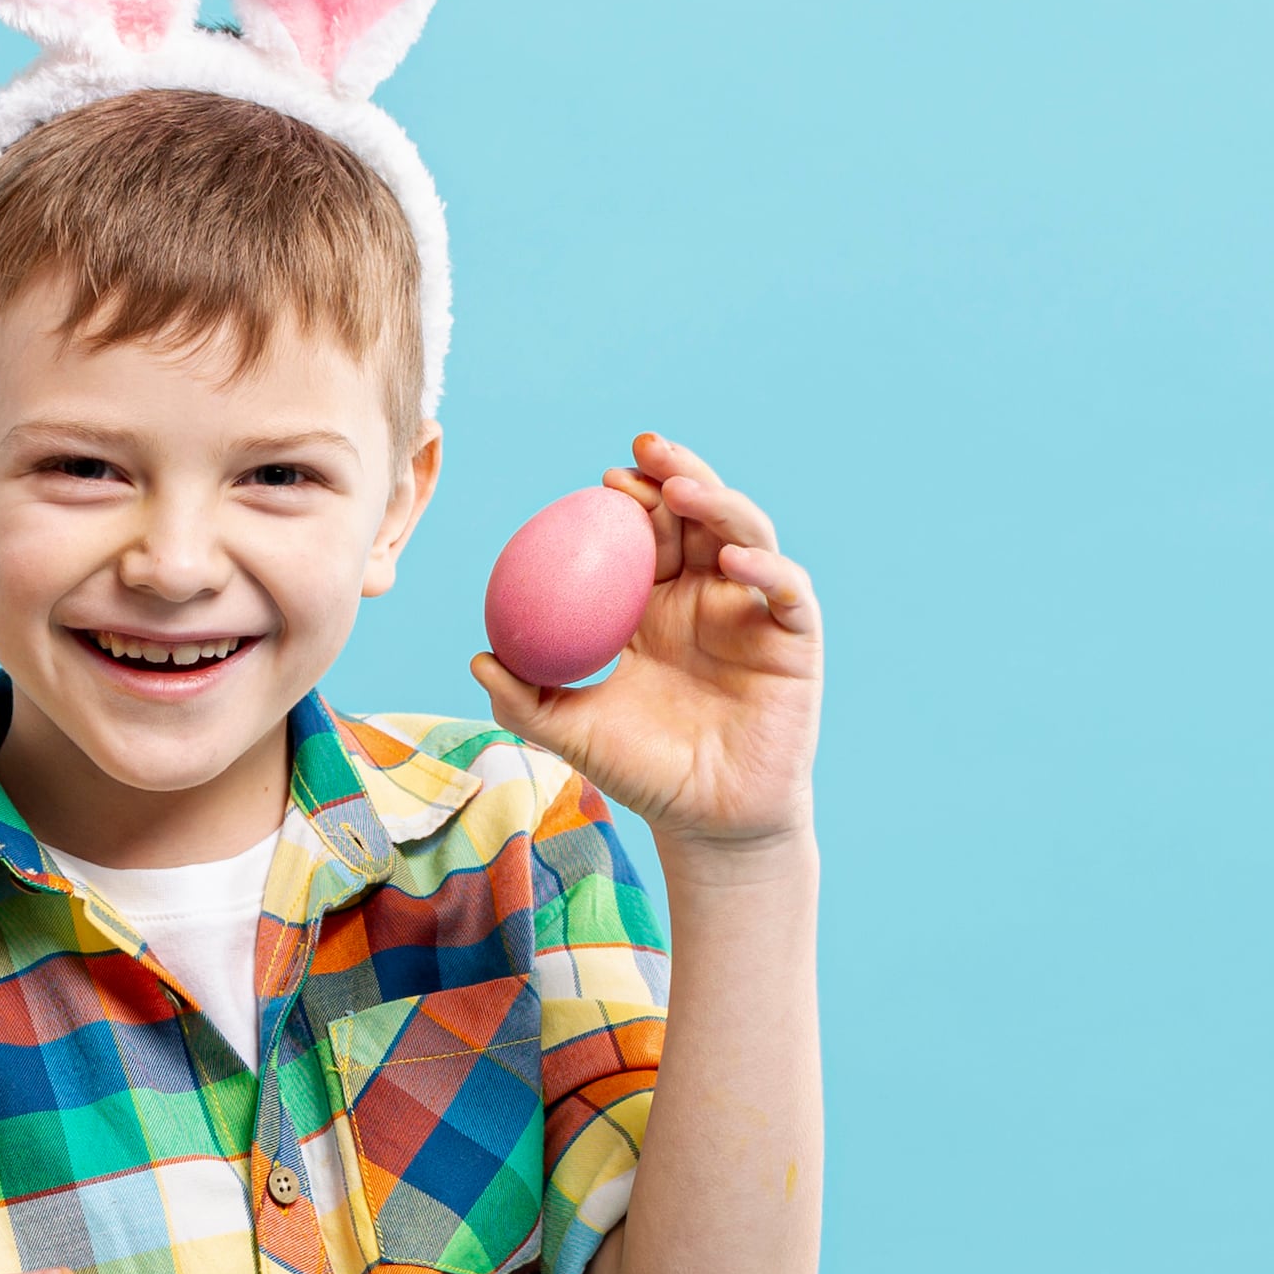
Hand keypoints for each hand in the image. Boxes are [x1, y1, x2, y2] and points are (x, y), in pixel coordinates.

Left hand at [471, 432, 817, 857]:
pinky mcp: (795, 639)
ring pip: (746, 535)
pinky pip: (787, 592)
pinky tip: (731, 560)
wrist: (706, 822)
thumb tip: (478, 659)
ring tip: (681, 490)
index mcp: (653, 603)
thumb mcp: (571, 733)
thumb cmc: (640, 771)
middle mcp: (706, 595)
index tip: (601, 480)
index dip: (631, 497)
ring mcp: (753, 612)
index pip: (645, 531)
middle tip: (644, 451)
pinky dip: (765, 568)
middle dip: (676, 472)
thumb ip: (523, 700)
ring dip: (718, 504)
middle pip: (698, 514)